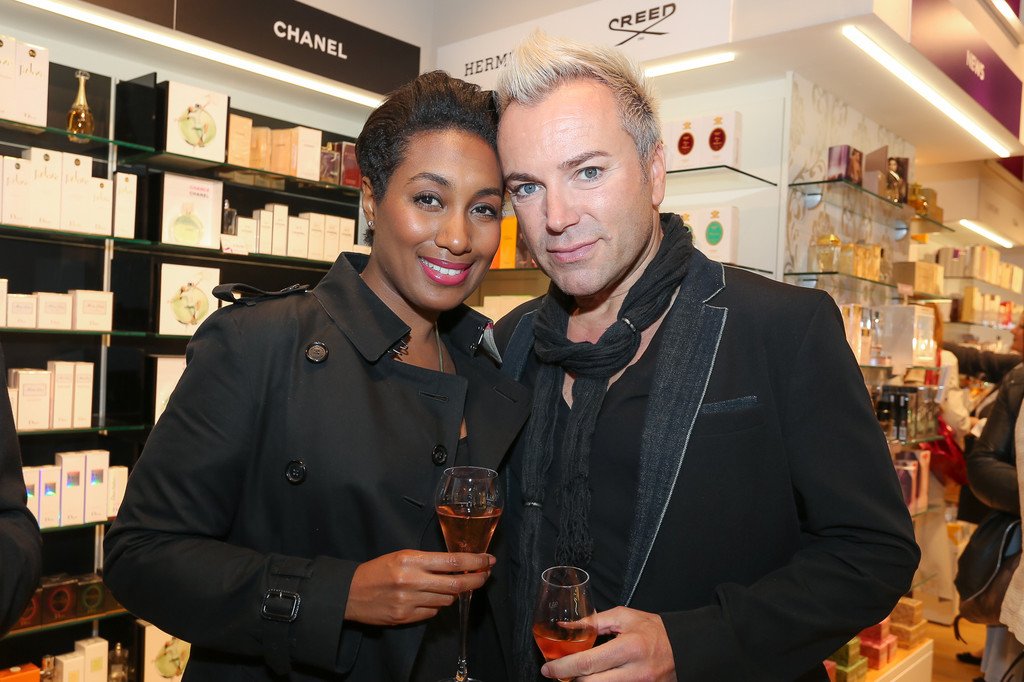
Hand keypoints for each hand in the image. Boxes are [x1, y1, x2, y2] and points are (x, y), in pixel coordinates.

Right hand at [344, 549, 493, 625]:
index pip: (452, 561)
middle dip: (476, 579)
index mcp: (411, 560)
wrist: (350, 593)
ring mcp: (409, 601)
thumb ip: (428, 561)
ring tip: (449, 586)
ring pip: (447, 599)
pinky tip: (429, 598)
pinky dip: (436, 605)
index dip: (475, 561)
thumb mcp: (401, 556)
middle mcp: (412, 581)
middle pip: (456, 583)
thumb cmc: (377, 570)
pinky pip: (433, 612)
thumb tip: (457, 566)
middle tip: (486, 575)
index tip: (489, 560)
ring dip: (454, 593)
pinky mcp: (406, 618)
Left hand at [541, 607, 675, 680]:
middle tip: (558, 672)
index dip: (563, 667)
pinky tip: (594, 677)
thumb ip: (594, 622)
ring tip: (576, 674)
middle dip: (569, 679)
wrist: (684, 648)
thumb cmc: (654, 630)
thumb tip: (566, 627)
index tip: (548, 668)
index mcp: (629, 648)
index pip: (588, 663)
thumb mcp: (624, 617)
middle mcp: (635, 672)